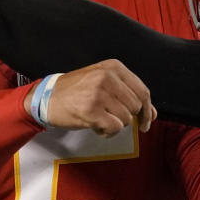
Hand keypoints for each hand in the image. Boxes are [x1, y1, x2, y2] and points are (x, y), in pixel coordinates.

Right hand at [25, 59, 157, 136]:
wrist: (47, 97)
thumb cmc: (76, 91)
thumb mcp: (103, 83)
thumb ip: (129, 95)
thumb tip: (153, 114)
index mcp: (113, 67)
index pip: (143, 91)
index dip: (147, 109)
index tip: (147, 121)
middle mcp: (107, 77)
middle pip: (136, 106)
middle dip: (127, 117)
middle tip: (111, 117)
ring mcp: (99, 93)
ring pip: (126, 119)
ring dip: (114, 124)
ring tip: (99, 118)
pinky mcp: (91, 110)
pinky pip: (114, 128)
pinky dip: (107, 132)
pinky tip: (96, 126)